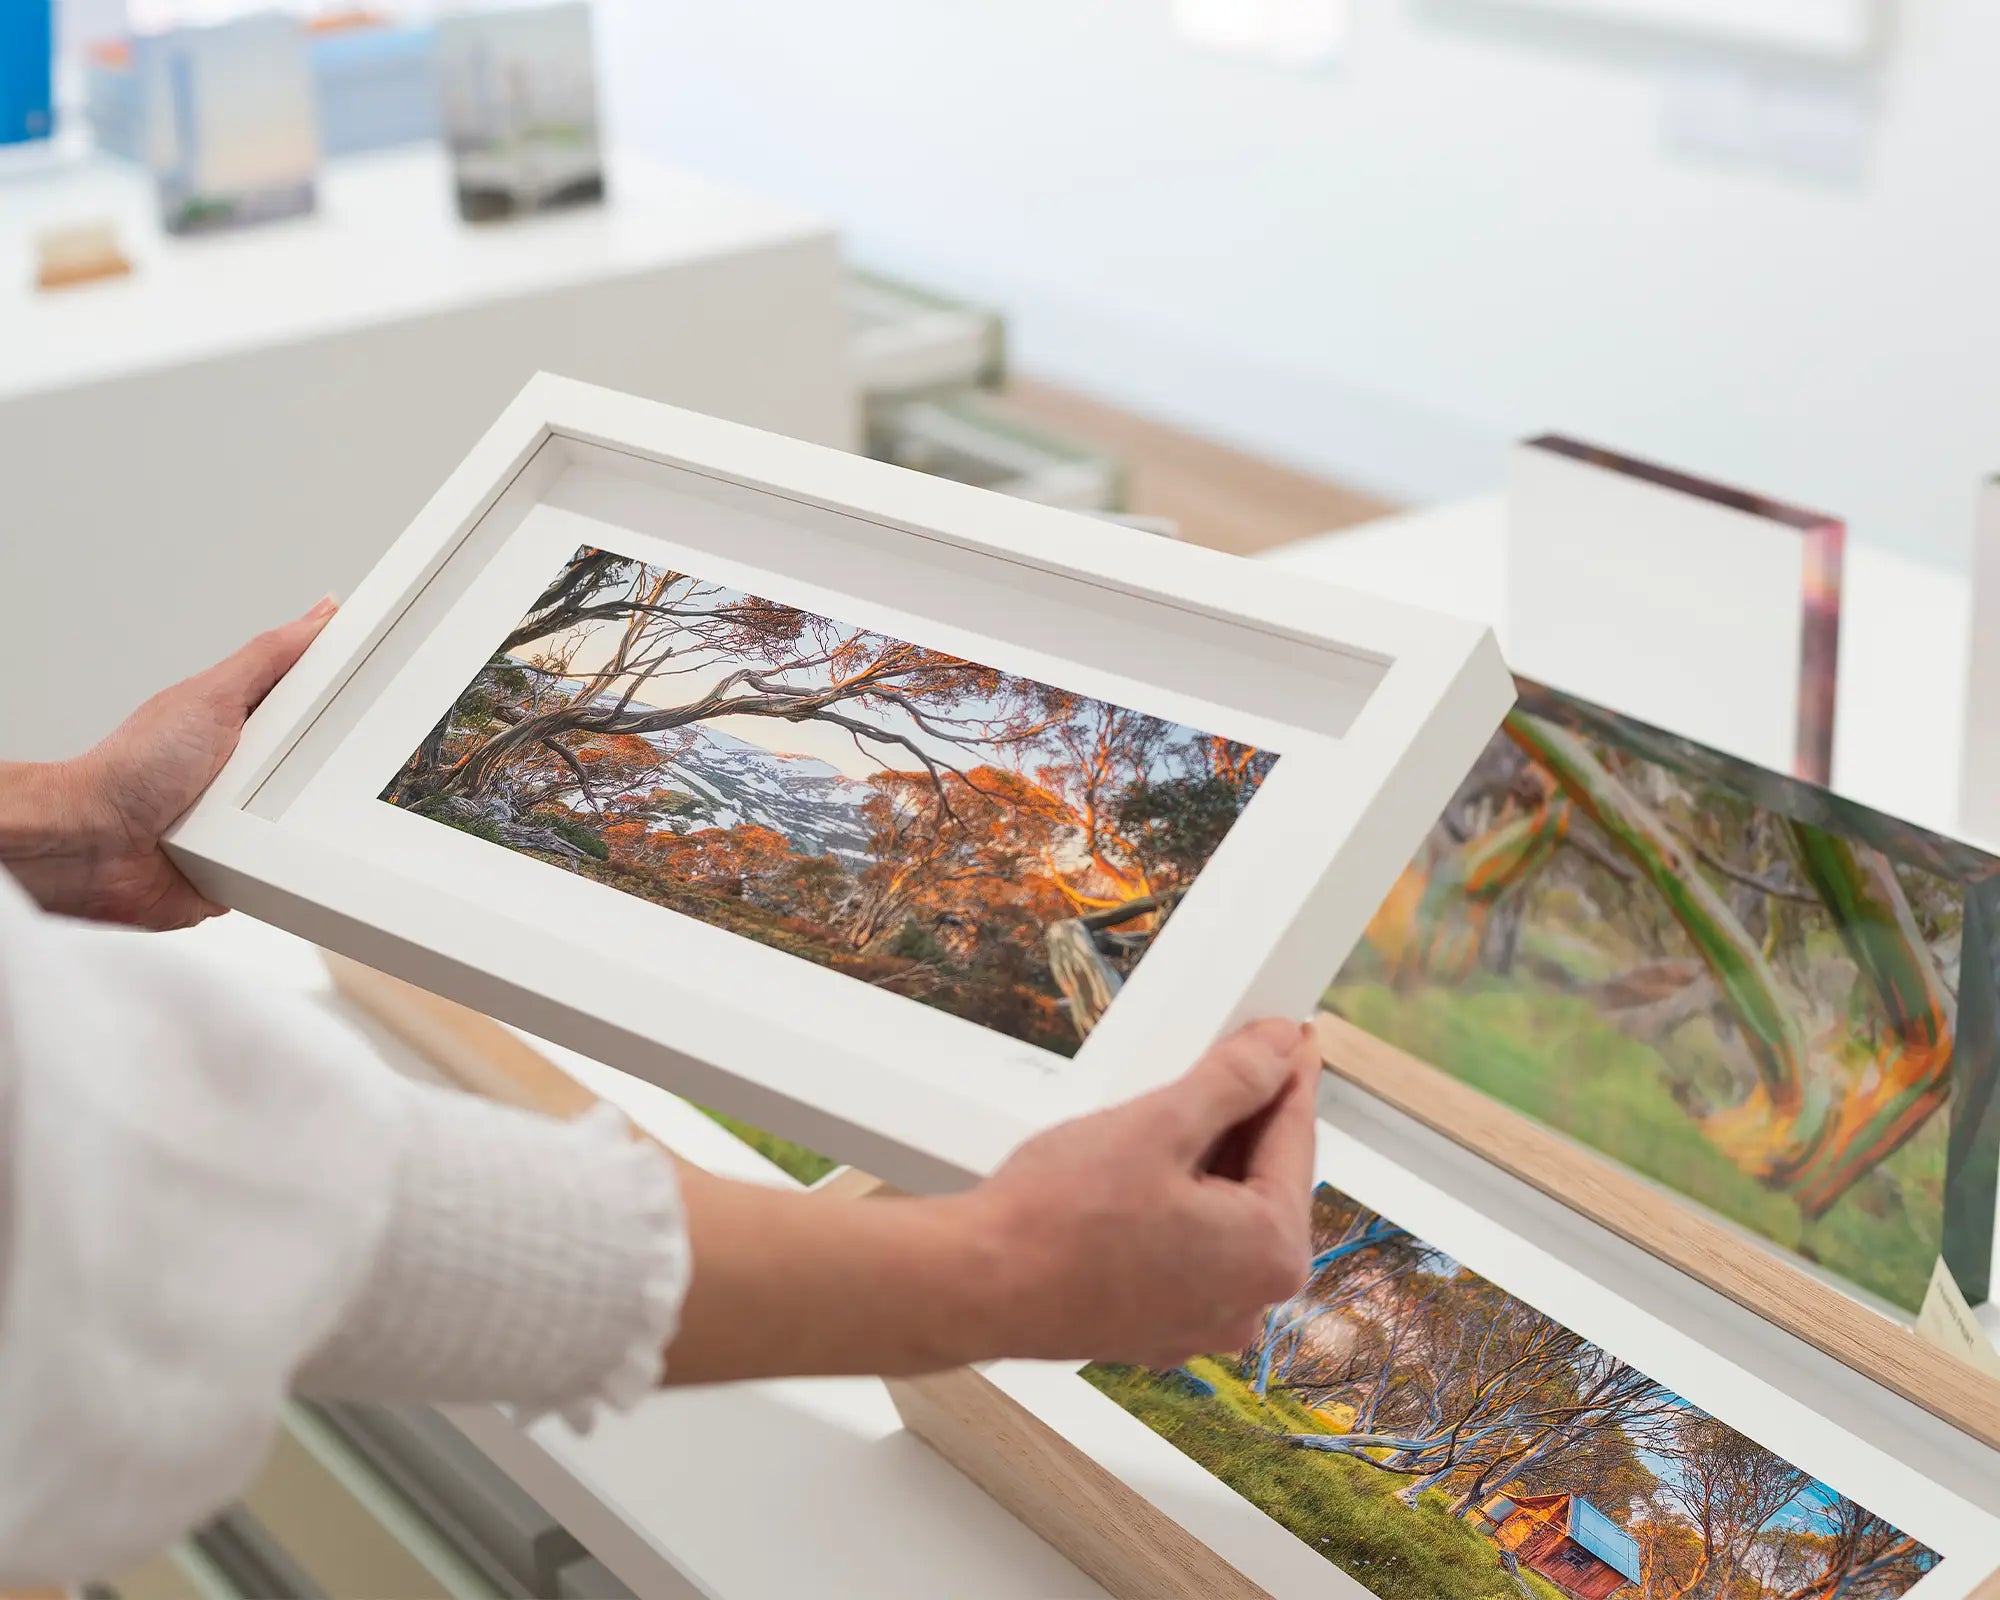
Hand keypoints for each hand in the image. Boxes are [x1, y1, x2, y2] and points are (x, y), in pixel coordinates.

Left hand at [1, 599, 335, 928]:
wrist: (92, 845)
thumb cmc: (131, 770)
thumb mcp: (212, 696)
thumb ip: (268, 657)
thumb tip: (317, 616)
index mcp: (246, 724)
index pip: (315, 702)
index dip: (349, 695)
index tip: (388, 684)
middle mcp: (250, 773)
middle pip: (327, 763)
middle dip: (339, 765)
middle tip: (334, 759)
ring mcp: (250, 822)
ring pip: (317, 818)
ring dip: (315, 819)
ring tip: (290, 810)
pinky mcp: (249, 867)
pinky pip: (295, 866)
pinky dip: (298, 863)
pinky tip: (293, 852)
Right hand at [971, 1018, 1320, 1366]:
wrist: (975, 1286)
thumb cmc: (1059, 1217)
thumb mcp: (1158, 1124)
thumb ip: (1234, 1081)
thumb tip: (1280, 1048)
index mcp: (1270, 1253)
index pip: (1296, 1141)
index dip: (1289, 1075)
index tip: (1291, 1037)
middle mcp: (1249, 1302)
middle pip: (1264, 1183)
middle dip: (1247, 1119)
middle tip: (1233, 1056)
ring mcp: (1203, 1323)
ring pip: (1225, 1218)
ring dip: (1209, 1162)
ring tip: (1177, 1107)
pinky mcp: (1158, 1327)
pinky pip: (1190, 1252)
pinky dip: (1180, 1207)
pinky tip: (1145, 1170)